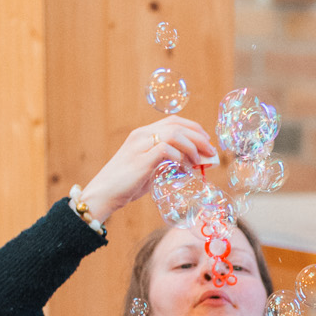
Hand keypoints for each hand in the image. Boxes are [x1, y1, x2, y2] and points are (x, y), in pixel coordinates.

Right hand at [79, 117, 217, 226]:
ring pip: (174, 134)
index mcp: (143, 134)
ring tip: (198, 162)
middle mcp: (141, 135)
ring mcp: (140, 146)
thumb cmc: (127, 184)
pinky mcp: (140, 160)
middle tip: (211, 151)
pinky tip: (185, 169)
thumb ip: (169, 164)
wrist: (103, 194)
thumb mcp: (151, 170)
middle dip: (199, 136)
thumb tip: (194, 165)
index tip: (206, 140)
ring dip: (192, 146)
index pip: (173, 121)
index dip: (193, 128)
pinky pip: (166, 149)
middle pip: (177, 125)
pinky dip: (180, 158)